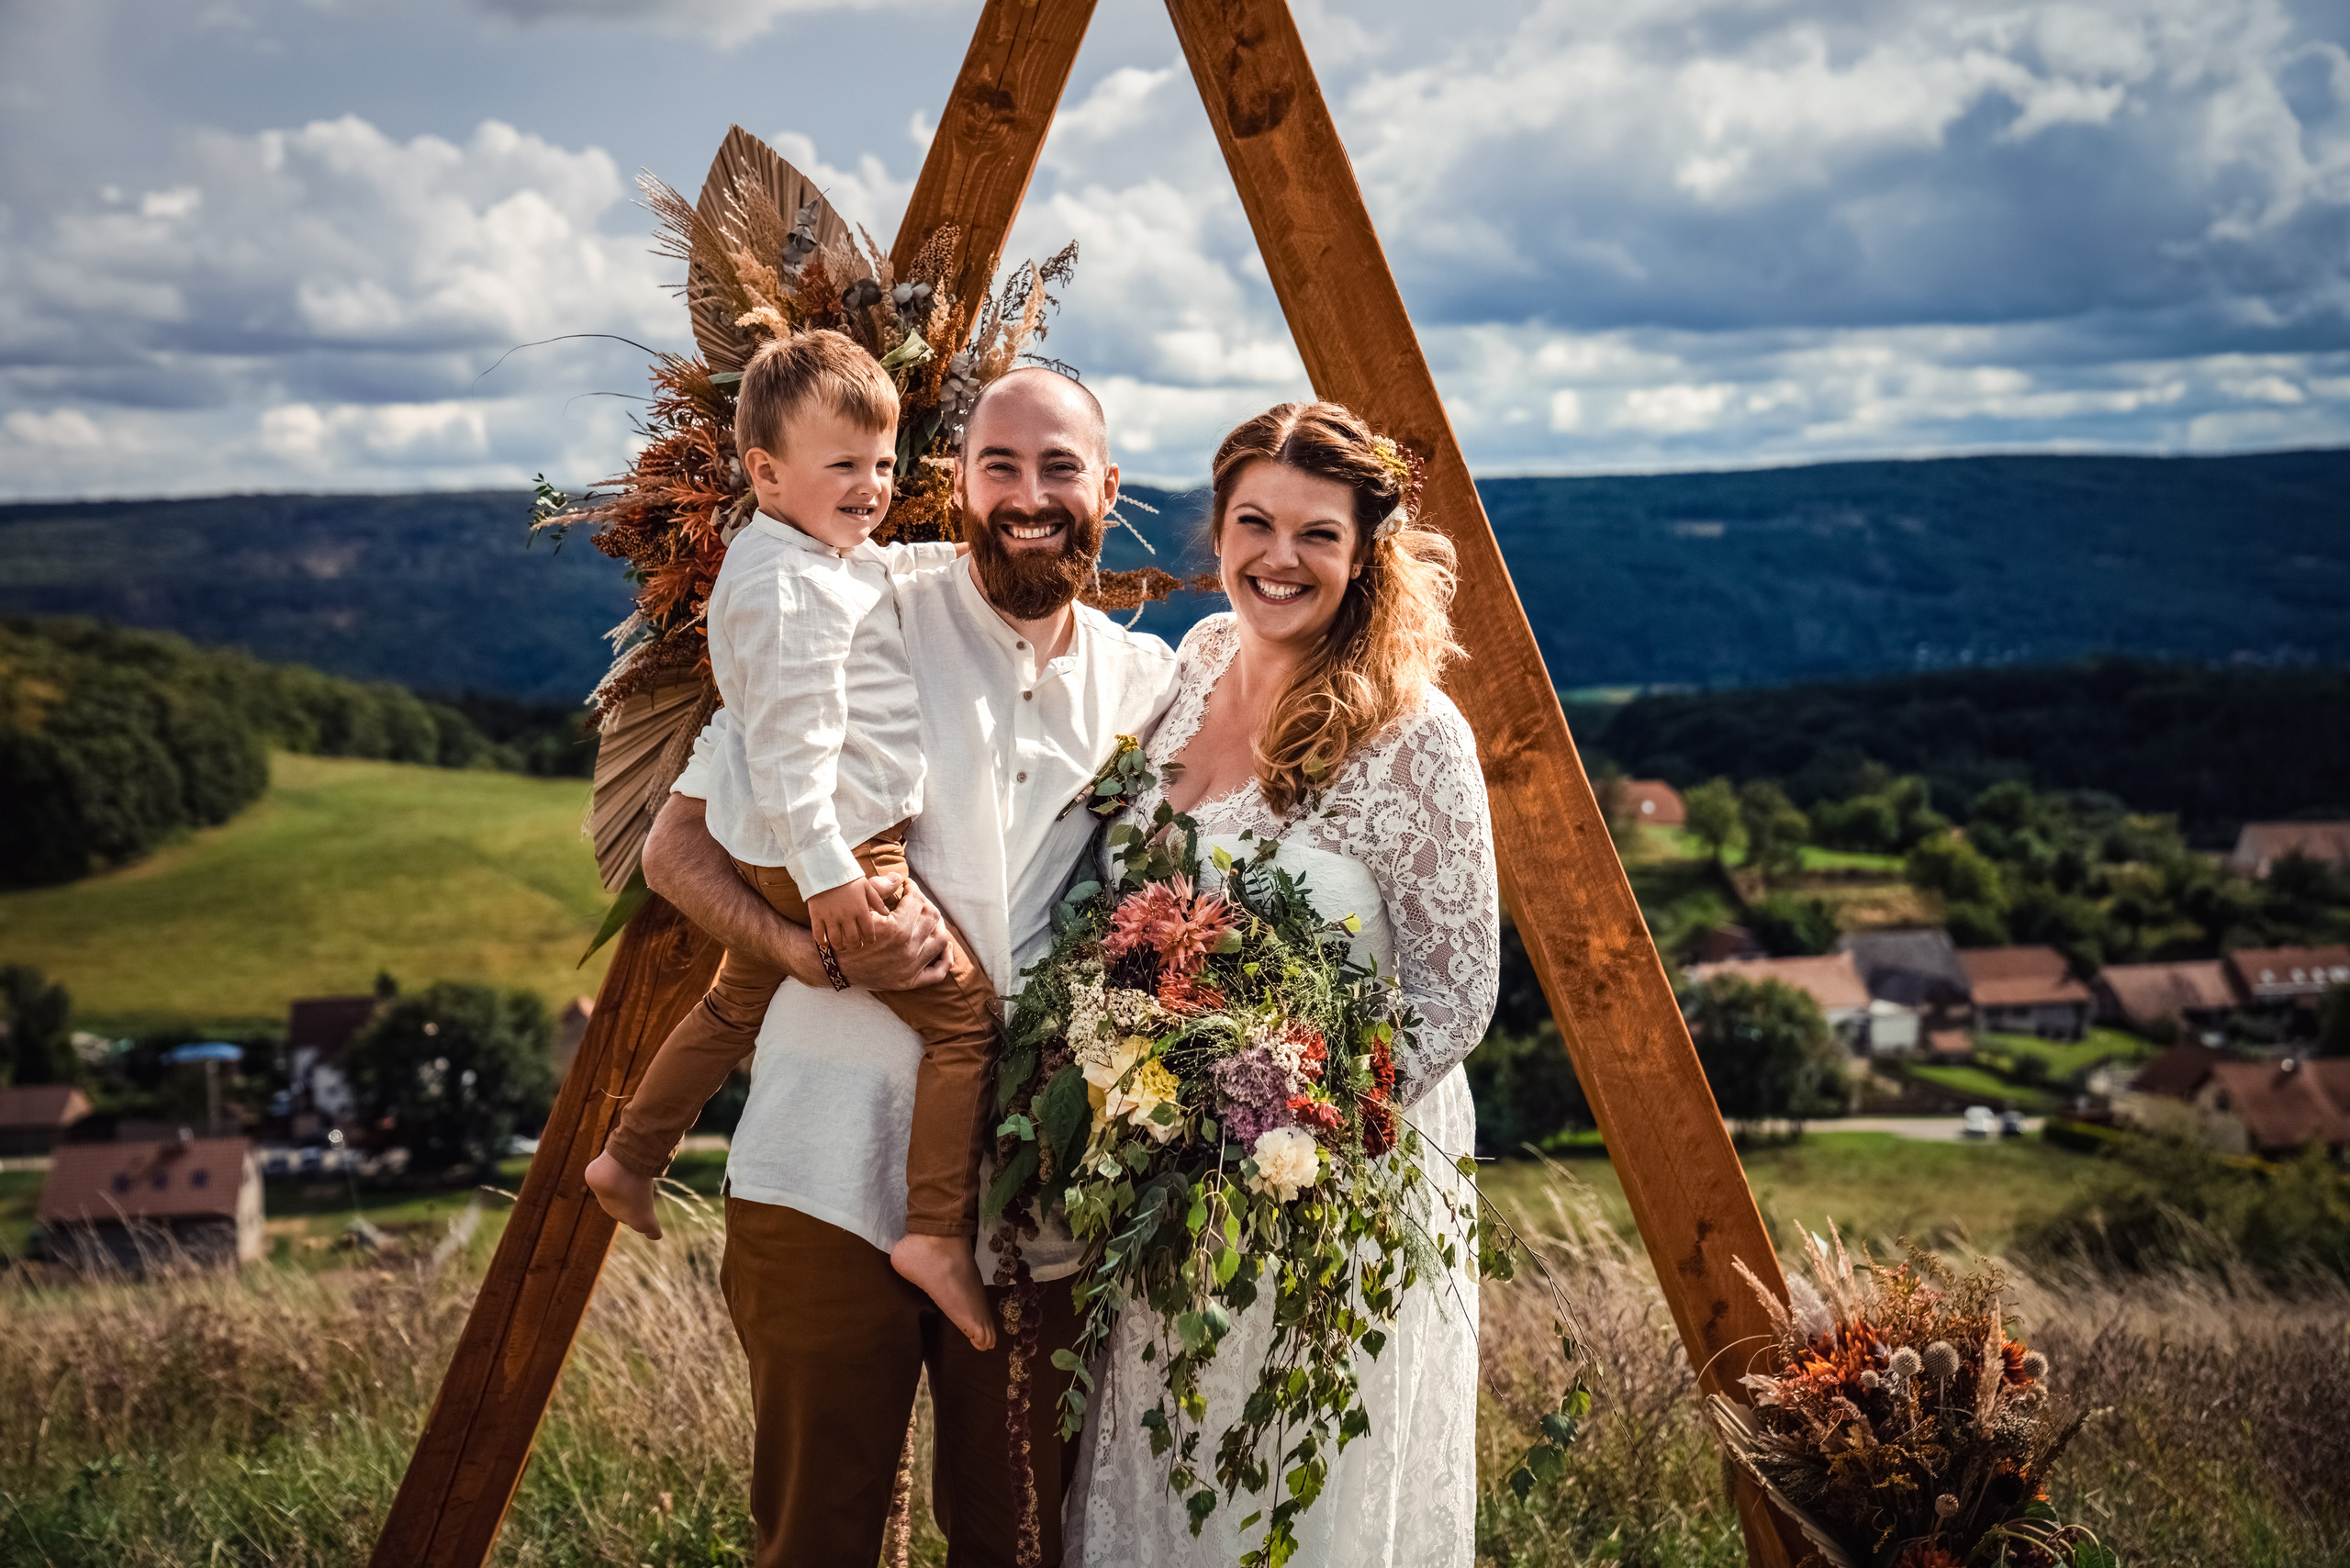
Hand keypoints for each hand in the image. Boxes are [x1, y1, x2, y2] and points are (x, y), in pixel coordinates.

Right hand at [808, 877, 891, 951]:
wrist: (825, 868)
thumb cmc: (848, 877)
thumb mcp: (866, 886)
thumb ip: (877, 901)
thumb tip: (887, 913)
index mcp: (860, 909)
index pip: (868, 931)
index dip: (870, 939)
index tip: (869, 941)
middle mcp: (846, 916)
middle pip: (853, 939)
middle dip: (856, 945)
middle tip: (856, 945)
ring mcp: (831, 917)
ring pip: (836, 940)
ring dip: (841, 946)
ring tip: (843, 947)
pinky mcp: (817, 916)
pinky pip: (819, 934)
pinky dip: (823, 942)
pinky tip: (826, 943)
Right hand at [828, 879, 951, 990]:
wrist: (831, 964)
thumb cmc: (844, 931)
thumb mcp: (859, 906)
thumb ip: (880, 888)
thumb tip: (899, 878)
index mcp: (896, 928)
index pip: (917, 901)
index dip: (913, 888)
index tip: (908, 885)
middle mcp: (907, 949)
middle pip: (932, 917)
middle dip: (925, 903)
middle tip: (916, 899)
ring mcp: (910, 967)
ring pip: (940, 941)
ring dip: (938, 925)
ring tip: (930, 918)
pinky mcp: (908, 981)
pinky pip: (937, 972)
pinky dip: (946, 959)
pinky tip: (945, 946)